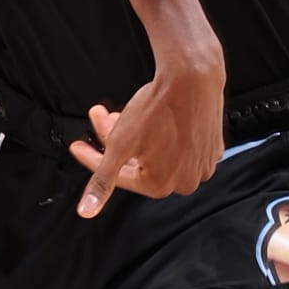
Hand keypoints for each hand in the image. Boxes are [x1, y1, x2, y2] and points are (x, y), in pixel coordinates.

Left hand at [69, 49, 225, 218]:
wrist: (192, 77)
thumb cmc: (159, 108)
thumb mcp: (121, 145)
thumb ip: (103, 180)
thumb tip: (87, 211)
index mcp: (160, 185)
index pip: (114, 174)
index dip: (91, 156)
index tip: (77, 145)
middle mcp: (185, 180)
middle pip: (136, 161)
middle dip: (113, 139)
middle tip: (101, 118)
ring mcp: (201, 163)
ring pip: (156, 152)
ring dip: (136, 135)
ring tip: (121, 112)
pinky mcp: (211, 145)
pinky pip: (178, 144)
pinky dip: (161, 134)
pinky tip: (152, 117)